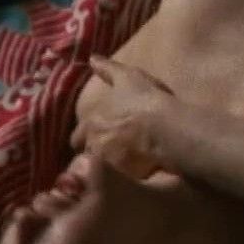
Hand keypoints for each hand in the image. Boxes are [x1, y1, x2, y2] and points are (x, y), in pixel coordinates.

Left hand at [70, 56, 174, 178]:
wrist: (165, 128)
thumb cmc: (146, 101)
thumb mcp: (127, 77)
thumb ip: (108, 69)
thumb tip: (93, 58)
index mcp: (92, 124)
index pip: (77, 138)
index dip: (85, 138)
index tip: (93, 139)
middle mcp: (94, 147)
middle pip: (86, 158)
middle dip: (93, 157)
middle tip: (107, 156)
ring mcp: (108, 167)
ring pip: (101, 174)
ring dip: (107, 171)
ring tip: (121, 171)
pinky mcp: (124, 181)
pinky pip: (120, 185)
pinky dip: (125, 182)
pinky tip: (136, 178)